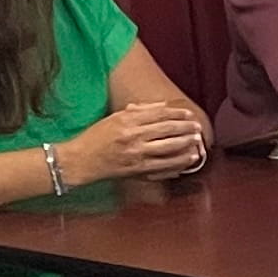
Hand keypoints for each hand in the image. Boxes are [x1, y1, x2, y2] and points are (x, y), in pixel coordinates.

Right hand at [65, 100, 209, 184]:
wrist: (80, 160)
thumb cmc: (96, 138)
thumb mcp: (115, 118)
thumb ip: (139, 110)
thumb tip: (163, 106)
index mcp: (127, 120)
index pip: (159, 114)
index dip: (178, 113)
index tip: (188, 114)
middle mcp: (133, 136)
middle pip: (168, 129)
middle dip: (186, 128)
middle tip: (197, 127)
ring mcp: (136, 154)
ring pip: (169, 148)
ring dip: (186, 145)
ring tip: (196, 142)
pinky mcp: (138, 170)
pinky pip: (163, 167)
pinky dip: (178, 164)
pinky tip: (187, 161)